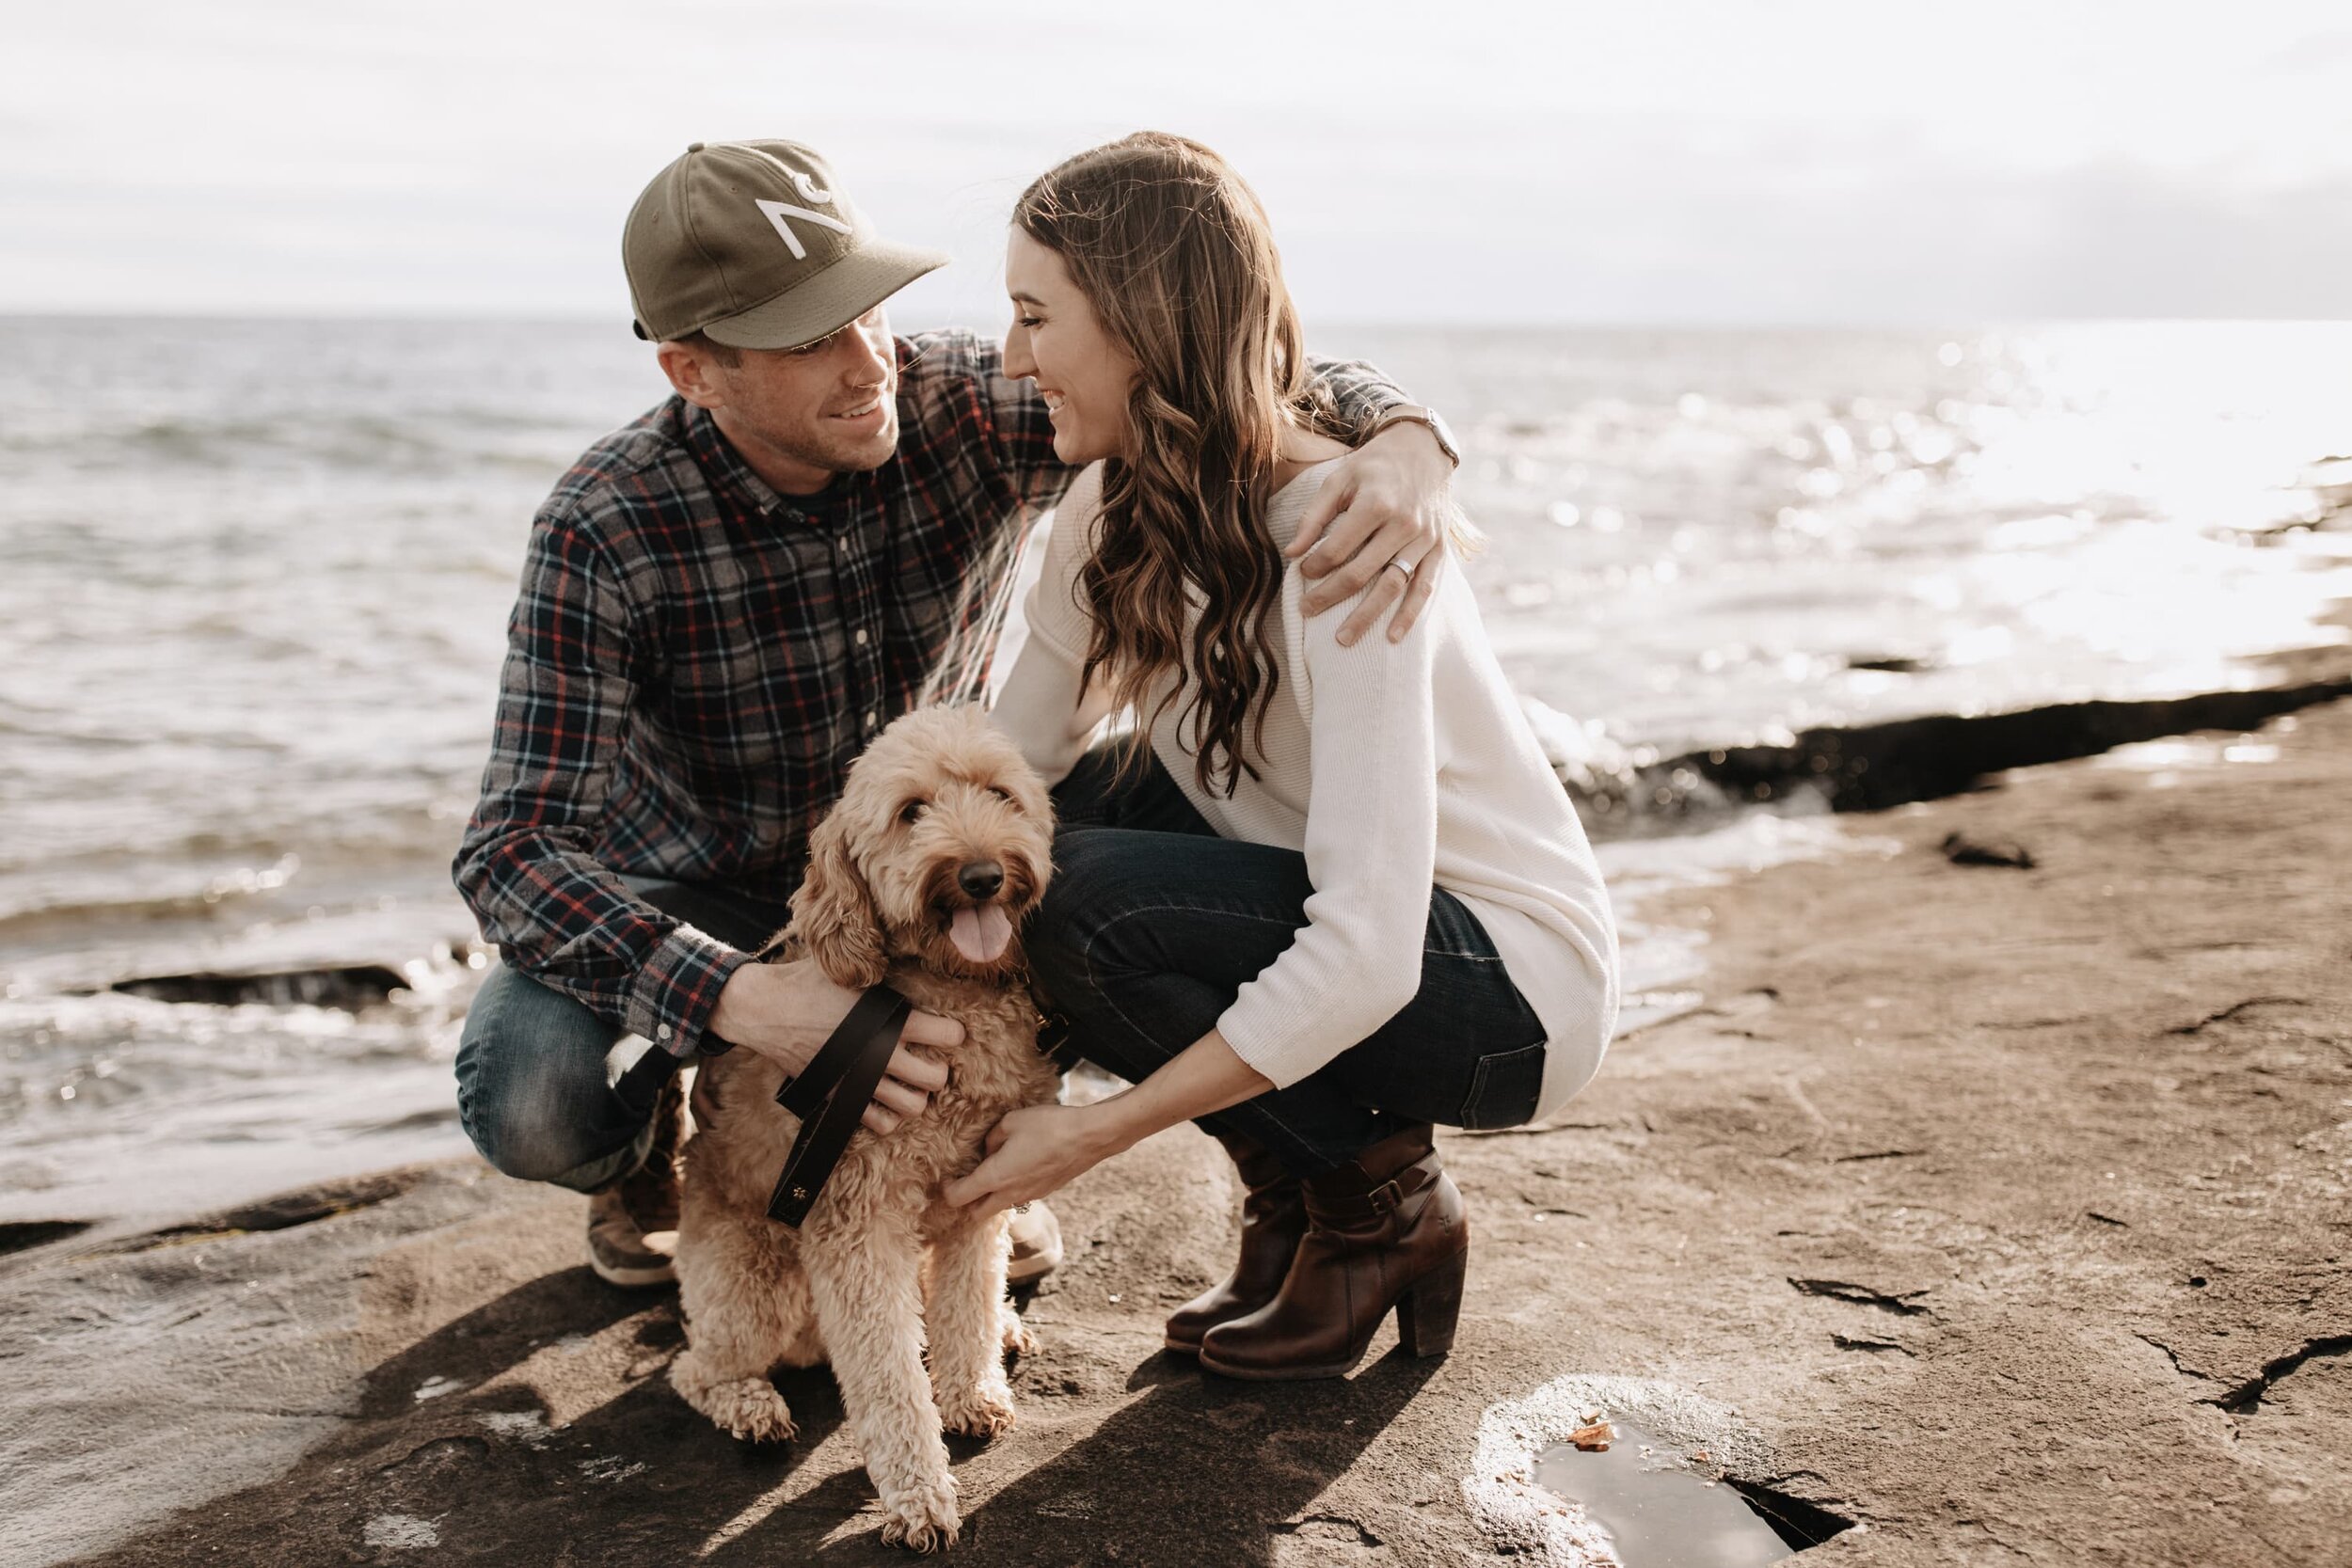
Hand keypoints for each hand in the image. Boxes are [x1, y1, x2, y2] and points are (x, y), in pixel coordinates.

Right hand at [707, 957, 961, 1133]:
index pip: (946, 1035)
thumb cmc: (808, 983)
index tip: (948, 1031)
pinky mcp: (840, 1097)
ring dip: (917, 1094)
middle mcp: (880, 1053)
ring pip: (913, 1106)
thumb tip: (911, 952)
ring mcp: (860, 1080)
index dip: (953, 1033)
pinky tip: (884, 1095)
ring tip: (909, 1080)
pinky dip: (889, 1114)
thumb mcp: (850, 969)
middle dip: (939, 1070)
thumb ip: (883, 969)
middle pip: (935, 1078)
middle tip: (931, 1059)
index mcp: (888, 1019)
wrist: (765, 1011)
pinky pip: (879, 1122)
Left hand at [941, 1102, 1119, 1212]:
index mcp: (996, 1177)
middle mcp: (1010, 1194)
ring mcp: (1029, 1196)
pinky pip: (1018, 1197)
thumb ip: (991, 1139)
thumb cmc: (1049, 1126)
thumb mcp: (1010, 1121)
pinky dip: (1010, 1190)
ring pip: (998, 1207)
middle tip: (965, 1181)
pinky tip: (1017, 1167)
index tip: (947, 1178)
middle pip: (976, 1214)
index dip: (947, 1191)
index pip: (959, 1198)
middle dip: (966, 1203)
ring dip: (989, 1196)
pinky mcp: (1045, 1192)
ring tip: (991, 1171)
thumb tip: (989, 1150)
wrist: (1089, 1137)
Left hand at [1289, 418, 1453, 645]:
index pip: (1338, 549)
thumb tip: (1291, 553)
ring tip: (1343, 640)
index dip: (1314, 566)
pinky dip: (1410, 614)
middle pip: (1361, 573)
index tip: (1301, 573)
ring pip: (1392, 586)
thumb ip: (1314, 516)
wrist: (1423, 450)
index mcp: (1375, 504)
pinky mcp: (1439, 549)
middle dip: (1330, 596)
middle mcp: (1403, 524)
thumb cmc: (1373, 466)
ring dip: (1367, 616)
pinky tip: (1392, 637)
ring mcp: (1424, 539)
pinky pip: (1424, 587)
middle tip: (1307, 613)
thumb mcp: (1339, 479)